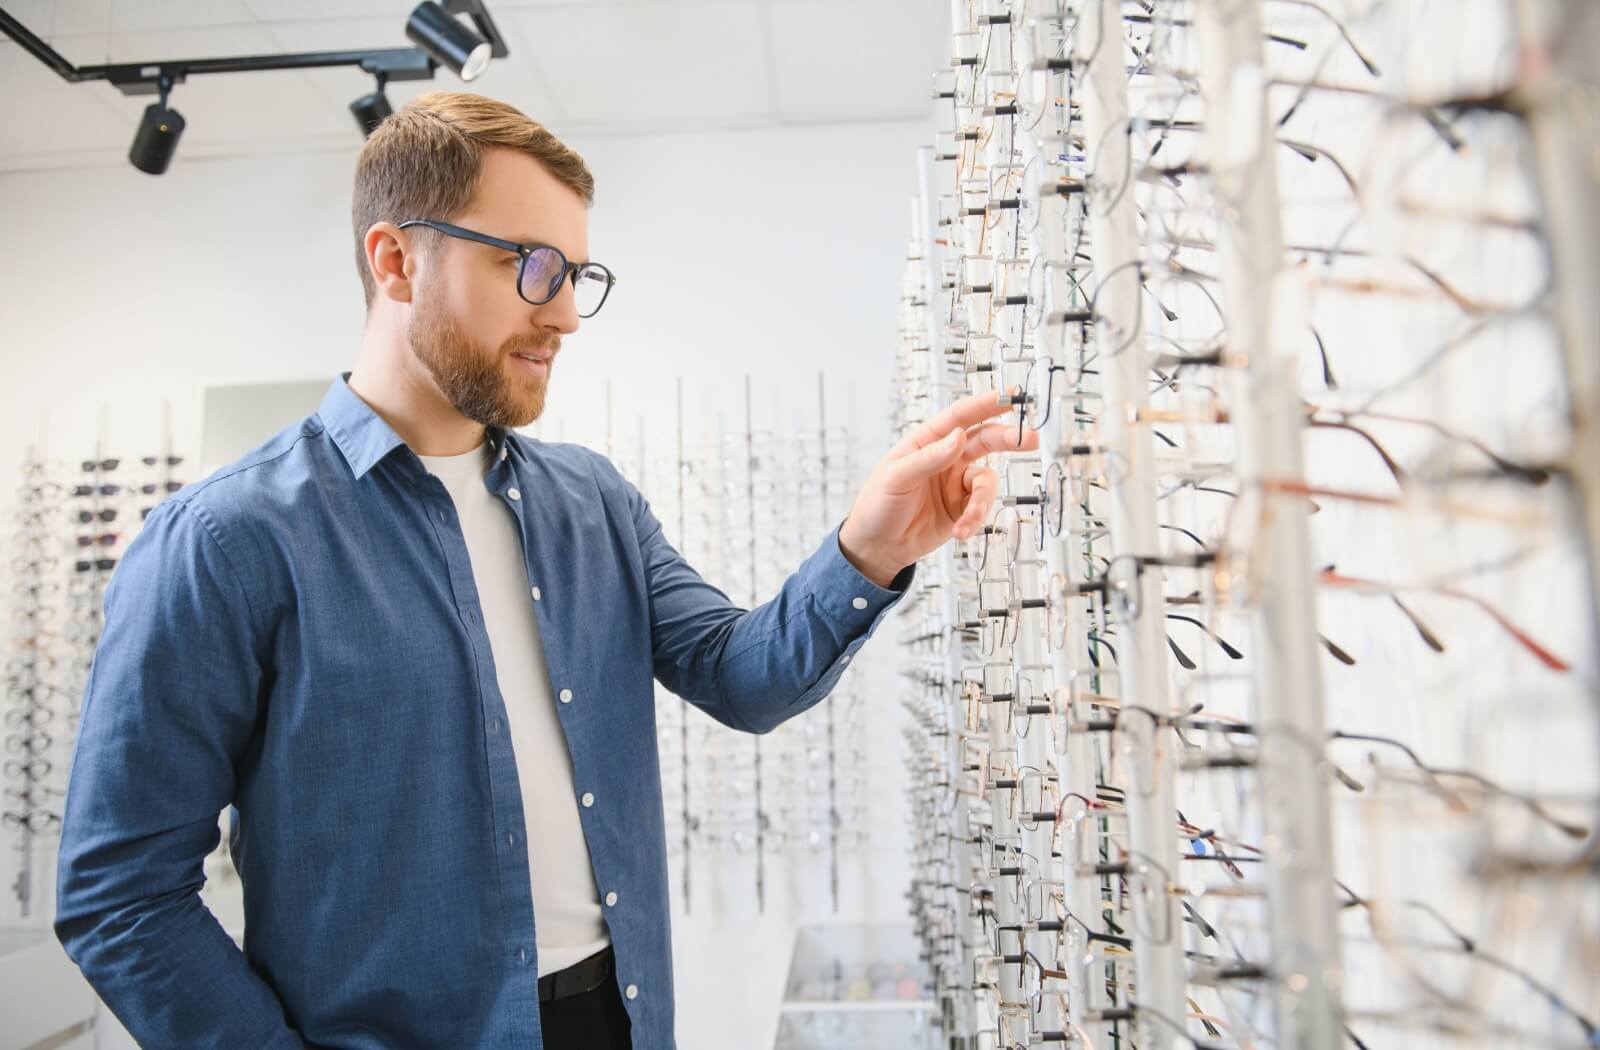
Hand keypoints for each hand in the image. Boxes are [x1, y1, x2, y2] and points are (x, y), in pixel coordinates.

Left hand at [838, 389, 1039, 586]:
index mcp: (927, 441)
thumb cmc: (877, 505)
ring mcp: (956, 483)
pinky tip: (960, 532)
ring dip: (982, 500)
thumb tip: (959, 436)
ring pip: (986, 481)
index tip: (1010, 395)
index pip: (960, 416)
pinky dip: (974, 520)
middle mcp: (946, 458)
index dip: (986, 404)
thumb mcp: (896, 477)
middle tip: (1029, 438)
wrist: (877, 547)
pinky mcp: (962, 508)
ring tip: (968, 520)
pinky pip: (980, 508)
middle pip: (985, 440)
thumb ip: (929, 458)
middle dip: (1008, 438)